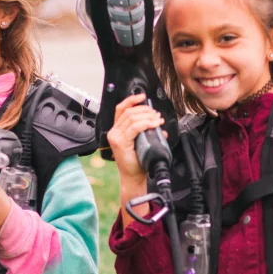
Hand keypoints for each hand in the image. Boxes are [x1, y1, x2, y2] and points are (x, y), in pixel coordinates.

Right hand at [107, 94, 166, 225]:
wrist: (134, 177)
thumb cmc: (137, 161)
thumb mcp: (142, 141)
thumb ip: (146, 130)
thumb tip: (158, 122)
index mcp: (116, 130)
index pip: (121, 109)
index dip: (131, 100)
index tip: (143, 97)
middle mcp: (114, 132)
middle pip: (129, 112)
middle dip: (145, 110)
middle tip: (156, 115)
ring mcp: (116, 137)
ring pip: (132, 118)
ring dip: (148, 116)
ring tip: (157, 120)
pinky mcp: (120, 142)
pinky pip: (135, 127)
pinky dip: (146, 124)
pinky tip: (154, 125)